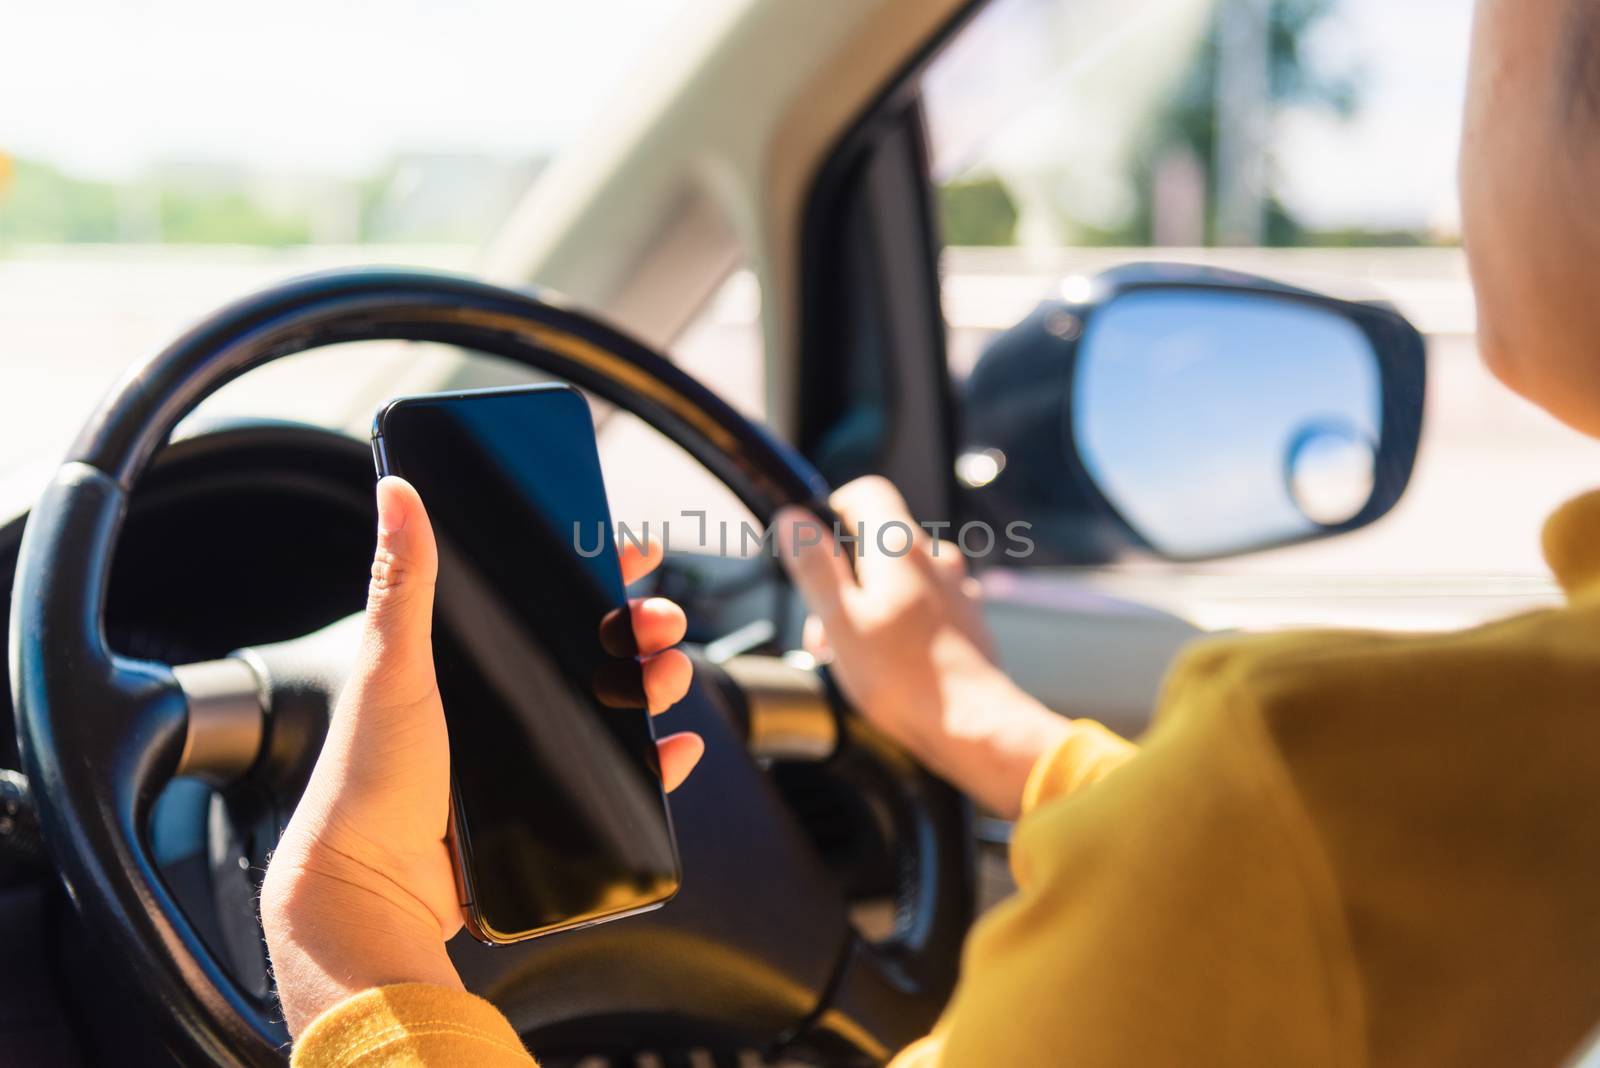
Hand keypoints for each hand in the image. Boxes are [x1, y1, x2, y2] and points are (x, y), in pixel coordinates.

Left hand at [262, 476, 702, 1035]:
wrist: (371, 887)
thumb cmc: (367, 778)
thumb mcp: (392, 668)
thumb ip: (402, 582)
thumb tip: (395, 488)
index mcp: (463, 664)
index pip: (539, 601)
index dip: (589, 573)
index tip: (631, 552)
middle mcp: (497, 705)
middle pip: (588, 651)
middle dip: (638, 629)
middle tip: (663, 621)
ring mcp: (524, 758)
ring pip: (610, 708)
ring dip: (653, 685)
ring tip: (669, 677)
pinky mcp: (546, 808)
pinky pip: (615, 777)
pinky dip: (653, 761)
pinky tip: (674, 748)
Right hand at [775, 477, 1067, 816]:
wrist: (973, 726)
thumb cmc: (904, 679)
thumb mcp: (839, 620)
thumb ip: (815, 565)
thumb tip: (794, 520)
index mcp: (900, 547)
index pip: (866, 492)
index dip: (832, 512)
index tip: (815, 551)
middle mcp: (935, 557)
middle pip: (878, 541)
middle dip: (843, 577)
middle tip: (823, 628)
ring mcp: (956, 587)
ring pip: (899, 576)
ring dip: (868, 603)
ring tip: (851, 653)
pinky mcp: (967, 618)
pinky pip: (923, 603)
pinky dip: (899, 621)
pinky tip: (888, 661)